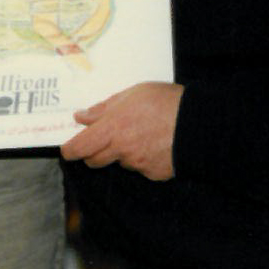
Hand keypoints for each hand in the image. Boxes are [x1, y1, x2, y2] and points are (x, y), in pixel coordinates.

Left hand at [60, 81, 182, 181]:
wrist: (199, 123)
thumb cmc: (165, 102)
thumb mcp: (132, 94)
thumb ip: (104, 108)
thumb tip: (82, 117)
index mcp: (112, 129)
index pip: (80, 148)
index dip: (70, 150)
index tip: (68, 149)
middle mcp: (122, 150)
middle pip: (94, 160)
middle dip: (93, 152)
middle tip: (102, 138)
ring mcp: (138, 165)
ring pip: (120, 162)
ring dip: (121, 153)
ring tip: (139, 134)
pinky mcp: (154, 174)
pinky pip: (140, 168)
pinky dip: (142, 159)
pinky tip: (154, 144)